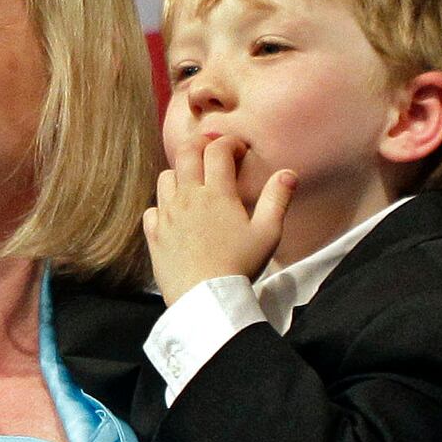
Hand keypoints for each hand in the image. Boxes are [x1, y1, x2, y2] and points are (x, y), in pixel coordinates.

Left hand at [143, 133, 290, 302]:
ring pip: (165, 177)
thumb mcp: (268, 233)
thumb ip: (277, 199)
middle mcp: (188, 197)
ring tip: (194, 184)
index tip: (239, 150)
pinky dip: (163, 205)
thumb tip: (288, 173)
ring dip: (180, 173)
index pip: (218, 150)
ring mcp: (167, 214)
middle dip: (200, 144)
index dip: (229, 143)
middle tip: (213, 152)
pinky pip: (152, 208)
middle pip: (186, 153)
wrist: (206, 298)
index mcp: (217, 193)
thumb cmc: (240, 266)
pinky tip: (175, 216)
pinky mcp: (154, 234)